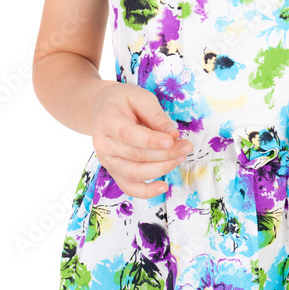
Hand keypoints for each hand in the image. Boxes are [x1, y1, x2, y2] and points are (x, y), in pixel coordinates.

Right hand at [90, 82, 192, 198]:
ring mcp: (107, 161)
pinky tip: (163, 187)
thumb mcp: (140, 97)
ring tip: (180, 158)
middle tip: (186, 147)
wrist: (102, 108)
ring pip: (135, 173)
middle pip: (136, 156)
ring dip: (161, 168)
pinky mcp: (113, 171)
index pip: (130, 135)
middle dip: (165, 154)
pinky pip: (129, 187)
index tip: (173, 139)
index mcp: (107, 121)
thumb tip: (173, 135)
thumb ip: (156, 116)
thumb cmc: (123, 100)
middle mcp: (104, 145)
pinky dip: (146, 192)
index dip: (153, 140)